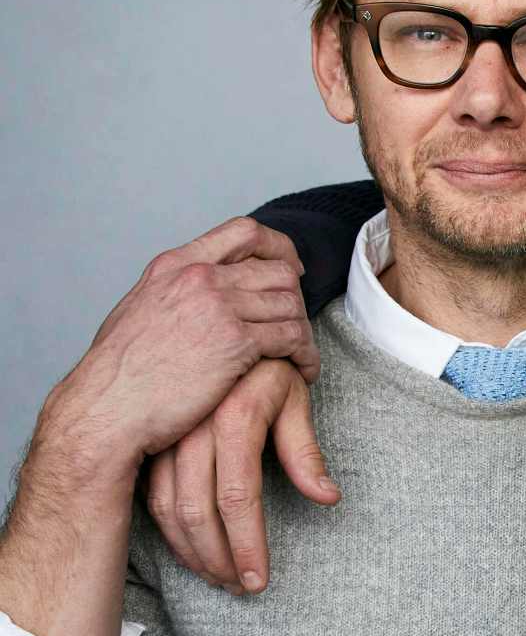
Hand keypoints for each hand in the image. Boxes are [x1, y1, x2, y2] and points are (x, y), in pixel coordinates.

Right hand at [39, 217, 318, 475]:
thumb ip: (176, 290)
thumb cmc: (122, 369)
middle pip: (279, 271)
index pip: (245, 231)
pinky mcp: (236, 342)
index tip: (292, 270)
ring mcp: (219, 306)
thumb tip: (200, 290)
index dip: (279, 248)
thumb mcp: (142, 307)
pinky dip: (305, 356)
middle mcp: (199, 277)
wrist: (110, 403)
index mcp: (176, 264)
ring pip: (291, 305)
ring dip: (303, 332)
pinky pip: (293, 339)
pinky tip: (301, 371)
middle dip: (297, 301)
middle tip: (296, 328)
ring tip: (299, 355)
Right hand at [146, 361, 336, 593]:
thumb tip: (327, 498)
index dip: (247, 544)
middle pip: (198, 510)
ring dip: (193, 551)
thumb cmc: (267, 368)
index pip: (239, 497)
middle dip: (219, 558)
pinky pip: (151, 495)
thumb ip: (306, 451)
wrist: (221, 331)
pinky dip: (169, 531)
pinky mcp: (152, 443)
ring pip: (169, 507)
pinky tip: (190, 552)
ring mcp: (167, 436)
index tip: (259, 580)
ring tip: (219, 579)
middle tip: (241, 589)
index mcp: (233, 417)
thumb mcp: (294, 398)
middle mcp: (193, 429)